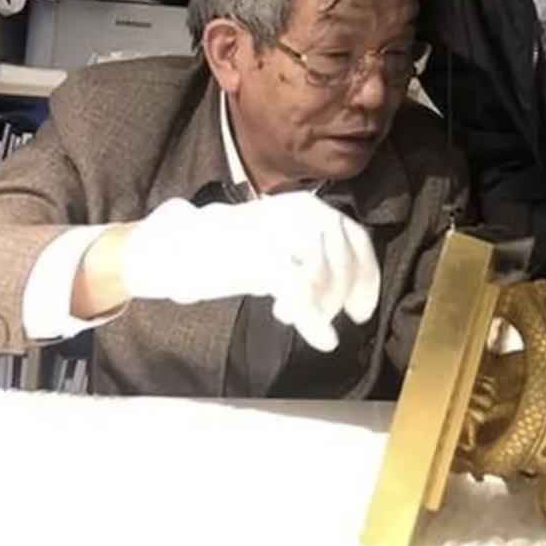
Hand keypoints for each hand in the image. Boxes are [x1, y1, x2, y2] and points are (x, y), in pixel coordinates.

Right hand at [118, 192, 380, 351]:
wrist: (178, 246)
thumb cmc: (233, 249)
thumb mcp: (282, 243)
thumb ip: (316, 255)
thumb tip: (351, 285)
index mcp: (309, 206)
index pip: (357, 239)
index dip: (367, 277)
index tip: (361, 310)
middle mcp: (301, 212)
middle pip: (346, 260)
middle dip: (343, 294)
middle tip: (329, 316)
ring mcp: (280, 232)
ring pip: (326, 276)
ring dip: (322, 304)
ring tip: (292, 313)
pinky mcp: (261, 256)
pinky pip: (301, 291)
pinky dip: (316, 319)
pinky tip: (323, 340)